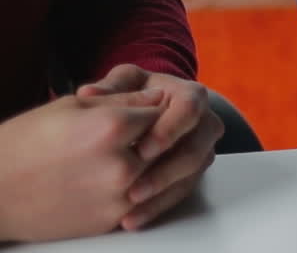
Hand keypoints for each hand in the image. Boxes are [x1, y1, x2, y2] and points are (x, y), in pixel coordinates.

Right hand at [0, 91, 163, 241]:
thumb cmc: (25, 142)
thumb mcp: (72, 106)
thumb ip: (123, 100)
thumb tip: (159, 97)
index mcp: (113, 128)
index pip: (162, 111)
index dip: (155, 108)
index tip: (146, 109)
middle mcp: (122, 165)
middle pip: (166, 144)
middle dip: (158, 136)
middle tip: (139, 133)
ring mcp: (119, 197)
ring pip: (159, 174)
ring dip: (152, 163)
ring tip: (122, 155)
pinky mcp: (112, 220)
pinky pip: (142, 200)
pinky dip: (137, 187)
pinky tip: (111, 178)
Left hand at [78, 65, 222, 229]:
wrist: (151, 110)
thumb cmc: (138, 93)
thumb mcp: (125, 82)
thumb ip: (111, 87)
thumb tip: (90, 92)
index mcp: (191, 94)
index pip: (190, 109)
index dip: (169, 129)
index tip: (142, 149)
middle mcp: (204, 122)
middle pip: (197, 149)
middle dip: (166, 171)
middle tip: (136, 188)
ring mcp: (201, 149)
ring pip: (192, 175)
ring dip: (162, 193)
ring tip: (130, 206)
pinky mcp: (193, 172)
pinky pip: (182, 192)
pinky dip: (158, 206)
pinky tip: (134, 216)